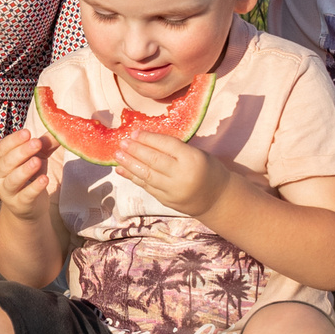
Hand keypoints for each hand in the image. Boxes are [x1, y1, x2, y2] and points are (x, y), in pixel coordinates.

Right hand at [0, 130, 57, 219]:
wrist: (28, 207)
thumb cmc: (29, 177)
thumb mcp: (37, 157)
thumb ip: (45, 144)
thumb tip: (58, 129)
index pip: (1, 148)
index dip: (13, 140)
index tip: (28, 133)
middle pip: (6, 163)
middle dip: (21, 152)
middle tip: (36, 143)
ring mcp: (7, 192)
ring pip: (13, 180)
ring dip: (25, 170)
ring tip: (37, 161)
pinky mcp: (19, 205)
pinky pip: (25, 196)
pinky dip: (34, 188)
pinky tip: (44, 179)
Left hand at [113, 134, 231, 216]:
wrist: (217, 198)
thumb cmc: (207, 170)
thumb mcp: (197, 154)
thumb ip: (175, 149)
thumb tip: (146, 140)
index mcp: (192, 159)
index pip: (166, 145)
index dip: (148, 138)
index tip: (134, 133)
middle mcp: (182, 175)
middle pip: (154, 160)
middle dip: (135, 150)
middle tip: (121, 142)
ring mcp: (173, 190)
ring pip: (147, 175)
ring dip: (130, 164)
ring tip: (117, 155)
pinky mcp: (166, 201)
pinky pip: (146, 186)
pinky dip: (133, 177)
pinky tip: (122, 170)